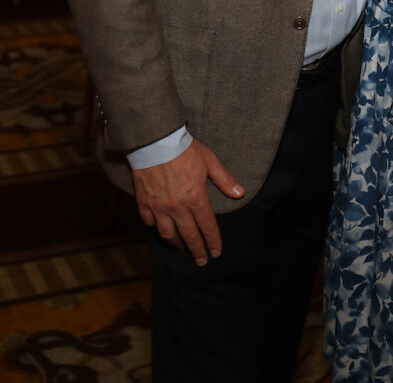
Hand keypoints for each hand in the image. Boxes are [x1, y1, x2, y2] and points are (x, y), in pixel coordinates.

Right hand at [131, 139, 243, 265]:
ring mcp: (159, 207)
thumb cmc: (184, 149)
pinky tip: (161, 229)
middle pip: (189, 236)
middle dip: (197, 250)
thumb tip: (240, 193)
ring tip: (182, 247)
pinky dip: (156, 228)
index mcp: (196, 198)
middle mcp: (177, 208)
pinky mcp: (144, 203)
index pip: (207, 227)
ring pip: (168, 234)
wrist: (155, 141)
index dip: (213, 241)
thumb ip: (224, 180)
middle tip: (201, 261)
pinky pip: (150, 222)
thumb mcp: (209, 161)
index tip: (216, 252)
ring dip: (177, 243)